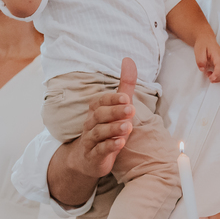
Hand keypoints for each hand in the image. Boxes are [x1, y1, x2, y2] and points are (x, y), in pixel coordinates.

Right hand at [67, 58, 137, 180]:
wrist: (89, 159)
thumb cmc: (107, 128)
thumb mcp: (119, 107)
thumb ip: (125, 86)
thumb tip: (129, 60)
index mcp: (96, 110)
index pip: (101, 101)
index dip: (113, 99)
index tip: (126, 98)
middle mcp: (91, 123)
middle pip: (99, 115)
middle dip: (115, 112)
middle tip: (130, 109)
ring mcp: (91, 140)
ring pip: (98, 133)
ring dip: (113, 129)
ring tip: (127, 127)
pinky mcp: (94, 156)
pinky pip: (99, 151)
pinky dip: (109, 147)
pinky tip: (120, 144)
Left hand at [194, 34, 219, 82]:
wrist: (205, 38)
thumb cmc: (203, 43)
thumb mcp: (198, 50)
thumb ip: (200, 60)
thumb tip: (203, 68)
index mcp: (217, 54)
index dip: (217, 74)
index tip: (211, 78)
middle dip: (218, 78)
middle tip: (210, 79)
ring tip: (210, 77)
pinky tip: (213, 74)